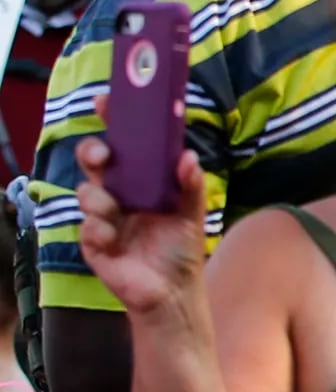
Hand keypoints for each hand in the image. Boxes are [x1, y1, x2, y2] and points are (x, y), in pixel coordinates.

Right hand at [73, 95, 207, 318]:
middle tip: (105, 154)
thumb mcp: (192, 213)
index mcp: (141, 182)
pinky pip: (88, 228)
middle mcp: (118, 195)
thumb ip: (190, 185)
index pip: (123, 146)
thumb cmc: (180, 247)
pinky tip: (113, 238)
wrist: (174, 291)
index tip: (106, 100)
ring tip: (116, 209)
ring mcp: (103, 218)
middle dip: (93, 151)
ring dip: (99, 197)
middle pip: (94, 162)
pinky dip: (100, 229)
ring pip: (86, 192)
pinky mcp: (94, 244)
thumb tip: (187, 157)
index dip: (113, 122)